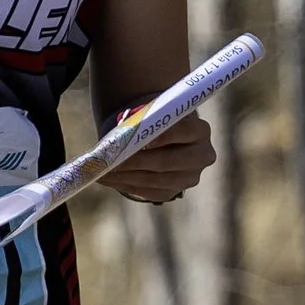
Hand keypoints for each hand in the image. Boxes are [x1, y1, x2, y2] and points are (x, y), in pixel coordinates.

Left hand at [99, 109, 214, 204]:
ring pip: (156, 180)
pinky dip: (126, 185)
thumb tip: (122, 131)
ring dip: (127, 177)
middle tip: (112, 162)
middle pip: (167, 161)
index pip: (184, 131)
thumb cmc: (155, 120)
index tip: (141, 139)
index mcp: (200, 130)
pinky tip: (108, 179)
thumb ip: (142, 118)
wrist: (161, 137)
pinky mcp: (174, 192)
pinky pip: (149, 192)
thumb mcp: (153, 112)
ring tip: (102, 173)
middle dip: (136, 162)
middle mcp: (202, 156)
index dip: (163, 136)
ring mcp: (189, 177)